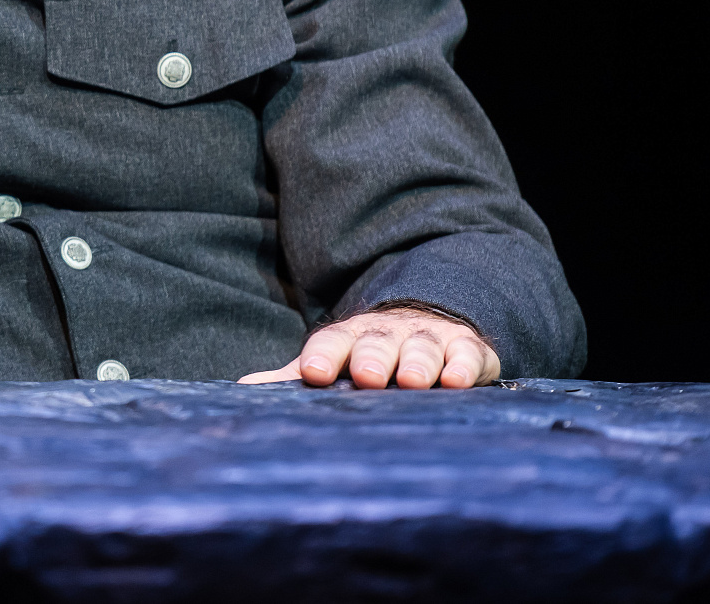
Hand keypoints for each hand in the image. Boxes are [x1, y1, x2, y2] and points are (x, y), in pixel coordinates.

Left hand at [239, 305, 501, 388]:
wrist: (423, 319)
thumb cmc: (368, 355)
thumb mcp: (332, 363)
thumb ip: (291, 377)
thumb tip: (243, 390)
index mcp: (348, 339)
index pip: (330, 343)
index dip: (322, 356)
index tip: (313, 374)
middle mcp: (386, 335)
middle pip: (377, 343)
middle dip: (372, 358)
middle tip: (368, 376)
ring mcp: (427, 338)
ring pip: (422, 347)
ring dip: (419, 363)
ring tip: (415, 381)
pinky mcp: (466, 348)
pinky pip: (466, 354)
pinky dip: (463, 365)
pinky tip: (458, 380)